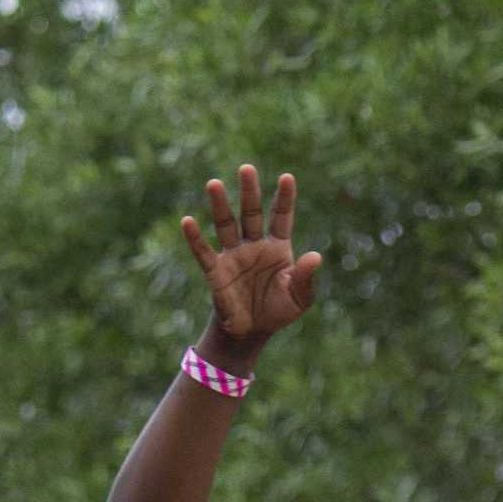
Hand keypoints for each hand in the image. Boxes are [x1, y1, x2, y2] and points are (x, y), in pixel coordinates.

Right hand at [180, 165, 323, 358]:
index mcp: (277, 247)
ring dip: (219, 205)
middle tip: (246, 168)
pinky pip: (203, 252)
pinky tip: (187, 221)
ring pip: (226, 225)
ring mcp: (233, 256)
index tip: (287, 177)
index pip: (281, 216)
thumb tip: (315, 256)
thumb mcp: (299, 297)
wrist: (252, 333)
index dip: (284, 198)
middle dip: (249, 192)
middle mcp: (254, 245)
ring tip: (213, 183)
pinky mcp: (215, 272)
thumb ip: (305, 277)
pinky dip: (195, 238)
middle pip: (251, 213)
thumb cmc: (278, 311)